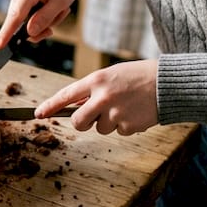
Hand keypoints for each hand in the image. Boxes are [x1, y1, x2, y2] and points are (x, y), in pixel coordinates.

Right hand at [0, 0, 82, 48]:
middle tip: (62, 14)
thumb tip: (30, 33)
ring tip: (60, 8)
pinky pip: (28, 16)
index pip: (15, 16)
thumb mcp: (62, 0)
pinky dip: (42, 16)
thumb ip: (45, 17)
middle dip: (42, 26)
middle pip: (22, 23)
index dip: (6, 33)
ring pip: (27, 22)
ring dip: (46, 21)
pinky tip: (53, 7)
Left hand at [36, 59, 158, 135]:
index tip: (38, 114)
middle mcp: (103, 97)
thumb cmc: (138, 76)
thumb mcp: (111, 74)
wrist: (168, 84)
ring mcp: (115, 114)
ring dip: (108, 122)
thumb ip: (93, 89)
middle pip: (78, 121)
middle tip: (91, 117)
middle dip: (82, 122)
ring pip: (100, 128)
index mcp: (97, 80)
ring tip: (125, 106)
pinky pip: (119, 131)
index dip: (50, 106)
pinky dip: (125, 125)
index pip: (66, 95)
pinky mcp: (128, 126)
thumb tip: (76, 105)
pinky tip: (136, 112)